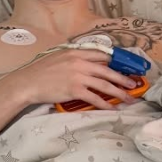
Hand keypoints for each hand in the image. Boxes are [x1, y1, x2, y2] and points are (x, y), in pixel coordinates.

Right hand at [1, 47, 137, 109]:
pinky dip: (105, 104)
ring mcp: (78, 76)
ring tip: (129, 99)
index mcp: (76, 52)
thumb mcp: (58, 57)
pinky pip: (95, 98)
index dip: (116, 62)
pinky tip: (112, 109)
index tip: (125, 68)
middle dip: (123, 78)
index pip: (102, 55)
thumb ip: (74, 58)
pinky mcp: (74, 90)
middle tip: (134, 85)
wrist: (27, 83)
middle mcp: (80, 62)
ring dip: (119, 93)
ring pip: (105, 85)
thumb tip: (87, 63)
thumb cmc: (40, 72)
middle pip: (108, 71)